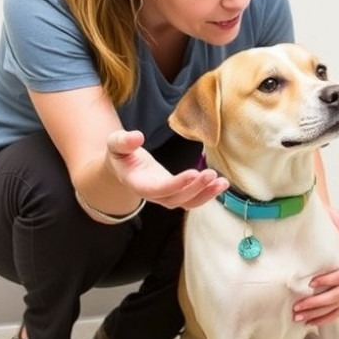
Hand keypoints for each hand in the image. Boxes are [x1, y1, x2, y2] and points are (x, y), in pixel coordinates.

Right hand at [106, 129, 227, 208]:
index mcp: (138, 183)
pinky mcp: (176, 192)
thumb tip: (137, 136)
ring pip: (187, 202)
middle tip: (211, 174)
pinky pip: (193, 198)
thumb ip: (124, 141)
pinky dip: (207, 193)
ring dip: (206, 194)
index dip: (176, 184)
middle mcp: (153, 194)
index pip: (158, 189)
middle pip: (176, 198)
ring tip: (222, 182)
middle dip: (195, 188)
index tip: (193, 173)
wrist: (123, 166)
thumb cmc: (121, 153)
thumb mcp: (116, 144)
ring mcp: (165, 196)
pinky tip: (221, 183)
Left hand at [293, 221, 338, 325]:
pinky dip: (324, 318)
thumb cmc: (323, 229)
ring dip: (318, 313)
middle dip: (318, 302)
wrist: (325, 235)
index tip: (311, 282)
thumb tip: (308, 208)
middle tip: (298, 306)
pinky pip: (336, 312)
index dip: (331, 280)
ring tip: (298, 316)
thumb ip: (326, 215)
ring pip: (337, 306)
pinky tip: (309, 321)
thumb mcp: (326, 219)